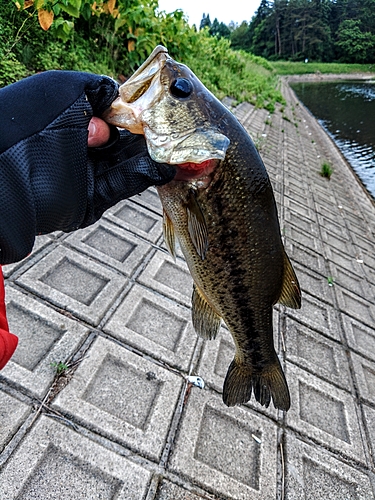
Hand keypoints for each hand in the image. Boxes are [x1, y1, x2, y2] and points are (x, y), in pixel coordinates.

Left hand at [0, 71, 174, 264]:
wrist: (6, 174)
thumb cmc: (28, 121)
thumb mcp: (62, 86)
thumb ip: (96, 88)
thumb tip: (117, 100)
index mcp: (71, 118)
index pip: (111, 113)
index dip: (135, 110)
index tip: (157, 108)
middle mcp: (80, 147)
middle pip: (123, 140)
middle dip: (149, 134)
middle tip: (172, 129)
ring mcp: (86, 174)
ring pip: (127, 163)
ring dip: (152, 155)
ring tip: (174, 148)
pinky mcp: (92, 199)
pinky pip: (123, 185)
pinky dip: (145, 174)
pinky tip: (164, 165)